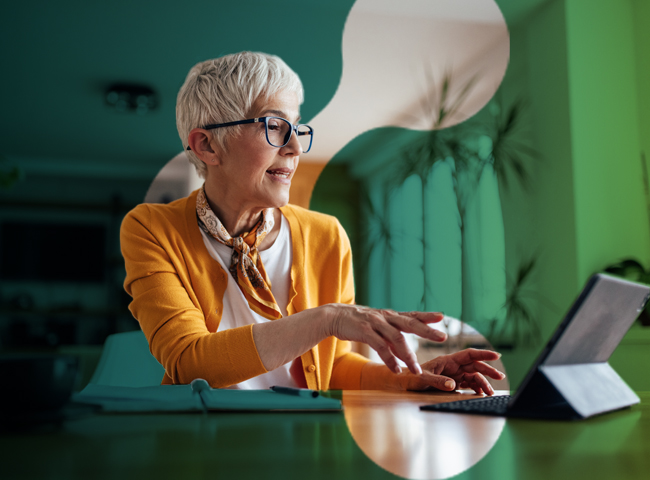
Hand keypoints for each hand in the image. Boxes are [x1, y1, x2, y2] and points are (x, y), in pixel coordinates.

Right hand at [325, 304, 445, 374]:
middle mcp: (386, 317)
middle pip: (410, 323)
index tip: (442, 316)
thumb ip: (391, 335)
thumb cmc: (358, 322)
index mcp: (390, 315)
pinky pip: (381, 347)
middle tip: (443, 337)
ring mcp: (376, 323)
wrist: (334, 316)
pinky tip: (395, 369)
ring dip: (408, 355)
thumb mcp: (377, 325)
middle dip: (427, 330)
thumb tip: (405, 350)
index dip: (427, 315)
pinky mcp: (365, 331)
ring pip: (397, 338)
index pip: (412, 315)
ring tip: (416, 369)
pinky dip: (389, 359)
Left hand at [405, 348, 504, 394]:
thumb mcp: (423, 379)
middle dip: (488, 370)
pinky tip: (481, 393)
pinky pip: (468, 384)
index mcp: (447, 360)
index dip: (483, 354)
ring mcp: (454, 374)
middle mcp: (453, 366)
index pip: (469, 354)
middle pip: (475, 366)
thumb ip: (438, 381)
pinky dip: (476, 388)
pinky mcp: (453, 382)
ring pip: (473, 376)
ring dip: (483, 382)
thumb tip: (454, 384)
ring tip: (490, 392)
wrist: (405, 383)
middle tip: (501, 377)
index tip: (496, 355)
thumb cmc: (412, 377)